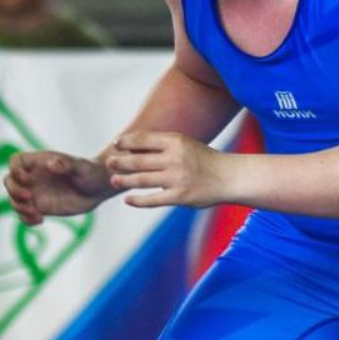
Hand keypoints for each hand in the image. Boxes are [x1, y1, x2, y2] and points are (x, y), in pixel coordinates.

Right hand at [4, 150, 113, 225]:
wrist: (98, 188)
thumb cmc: (90, 172)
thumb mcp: (81, 166)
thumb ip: (66, 164)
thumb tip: (51, 164)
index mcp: (39, 162)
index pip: (15, 161)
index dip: (14, 170)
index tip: (26, 179)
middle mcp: (34, 177)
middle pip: (9, 181)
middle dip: (14, 191)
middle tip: (30, 198)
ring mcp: (36, 193)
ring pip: (14, 200)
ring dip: (20, 208)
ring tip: (37, 213)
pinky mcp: (41, 207)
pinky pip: (24, 215)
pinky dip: (26, 220)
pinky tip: (40, 220)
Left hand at [107, 131, 227, 208]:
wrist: (229, 177)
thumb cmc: (204, 159)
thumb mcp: (185, 144)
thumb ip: (163, 145)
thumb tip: (132, 145)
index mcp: (175, 141)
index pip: (143, 139)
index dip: (126, 141)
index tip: (116, 144)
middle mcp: (174, 158)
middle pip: (138, 160)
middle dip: (120, 161)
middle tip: (109, 163)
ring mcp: (177, 178)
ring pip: (142, 180)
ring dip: (124, 180)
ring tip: (113, 180)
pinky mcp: (180, 197)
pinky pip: (153, 199)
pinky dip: (138, 200)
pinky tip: (128, 200)